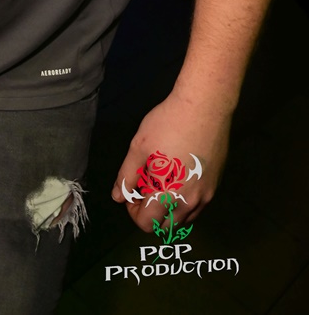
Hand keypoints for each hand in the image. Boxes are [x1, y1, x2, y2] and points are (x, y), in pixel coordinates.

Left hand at [111, 92, 231, 232]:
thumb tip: (118, 197)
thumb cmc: (167, 124)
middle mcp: (190, 202)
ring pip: (183, 218)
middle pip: (165, 226)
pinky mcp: (215, 185)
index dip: (133, 211)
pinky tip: (177, 178)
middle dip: (150, 213)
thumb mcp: (139, 147)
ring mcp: (206, 195)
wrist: (204, 108)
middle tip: (144, 187)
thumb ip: (127, 176)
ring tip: (160, 181)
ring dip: (167, 209)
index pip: (147, 223)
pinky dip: (183, 202)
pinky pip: (197, 207)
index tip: (132, 192)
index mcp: (168, 195)